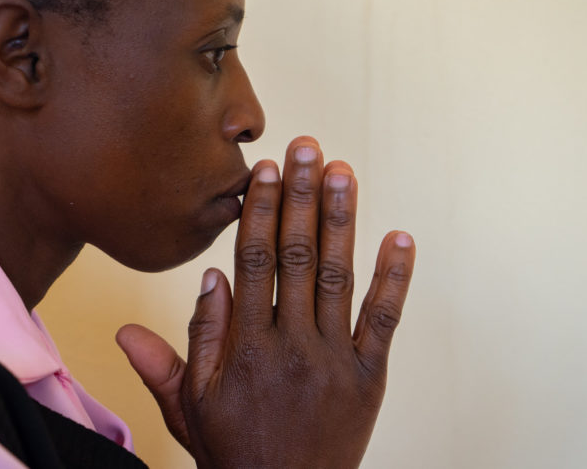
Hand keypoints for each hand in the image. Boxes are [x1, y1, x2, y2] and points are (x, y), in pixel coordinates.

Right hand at [117, 137, 415, 467]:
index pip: (251, 262)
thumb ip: (186, 344)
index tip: (265, 170)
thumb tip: (203, 278)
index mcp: (244, 347)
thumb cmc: (233, 450)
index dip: (259, 211)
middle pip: (295, 256)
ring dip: (341, 221)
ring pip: (338, 277)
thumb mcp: (191, 402)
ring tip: (343, 172)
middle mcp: (291, 345)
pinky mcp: (369, 377)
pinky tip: (400, 237)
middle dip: (301, 197)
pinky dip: (395, 278)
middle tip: (306, 147)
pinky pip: (384, 320)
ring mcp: (334, 359)